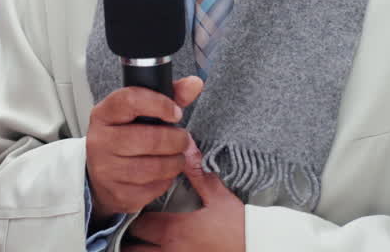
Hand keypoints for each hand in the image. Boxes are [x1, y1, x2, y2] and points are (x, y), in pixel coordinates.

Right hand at [86, 77, 203, 220]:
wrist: (101, 175)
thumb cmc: (124, 137)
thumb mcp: (138, 113)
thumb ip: (168, 96)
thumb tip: (194, 83)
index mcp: (104, 114)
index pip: (130, 100)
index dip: (159, 104)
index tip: (176, 112)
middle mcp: (100, 140)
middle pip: (149, 138)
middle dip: (176, 139)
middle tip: (181, 139)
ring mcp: (106, 169)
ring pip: (155, 166)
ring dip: (175, 161)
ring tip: (175, 156)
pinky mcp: (118, 193)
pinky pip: (154, 187)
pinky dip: (166, 180)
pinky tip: (162, 173)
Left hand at [124, 138, 244, 251]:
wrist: (258, 247)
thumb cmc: (239, 226)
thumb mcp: (219, 197)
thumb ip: (198, 173)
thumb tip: (187, 147)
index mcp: (174, 228)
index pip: (139, 223)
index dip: (134, 214)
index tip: (135, 206)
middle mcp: (170, 249)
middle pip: (134, 245)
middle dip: (131, 235)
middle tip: (132, 225)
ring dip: (137, 249)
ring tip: (138, 241)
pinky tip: (154, 248)